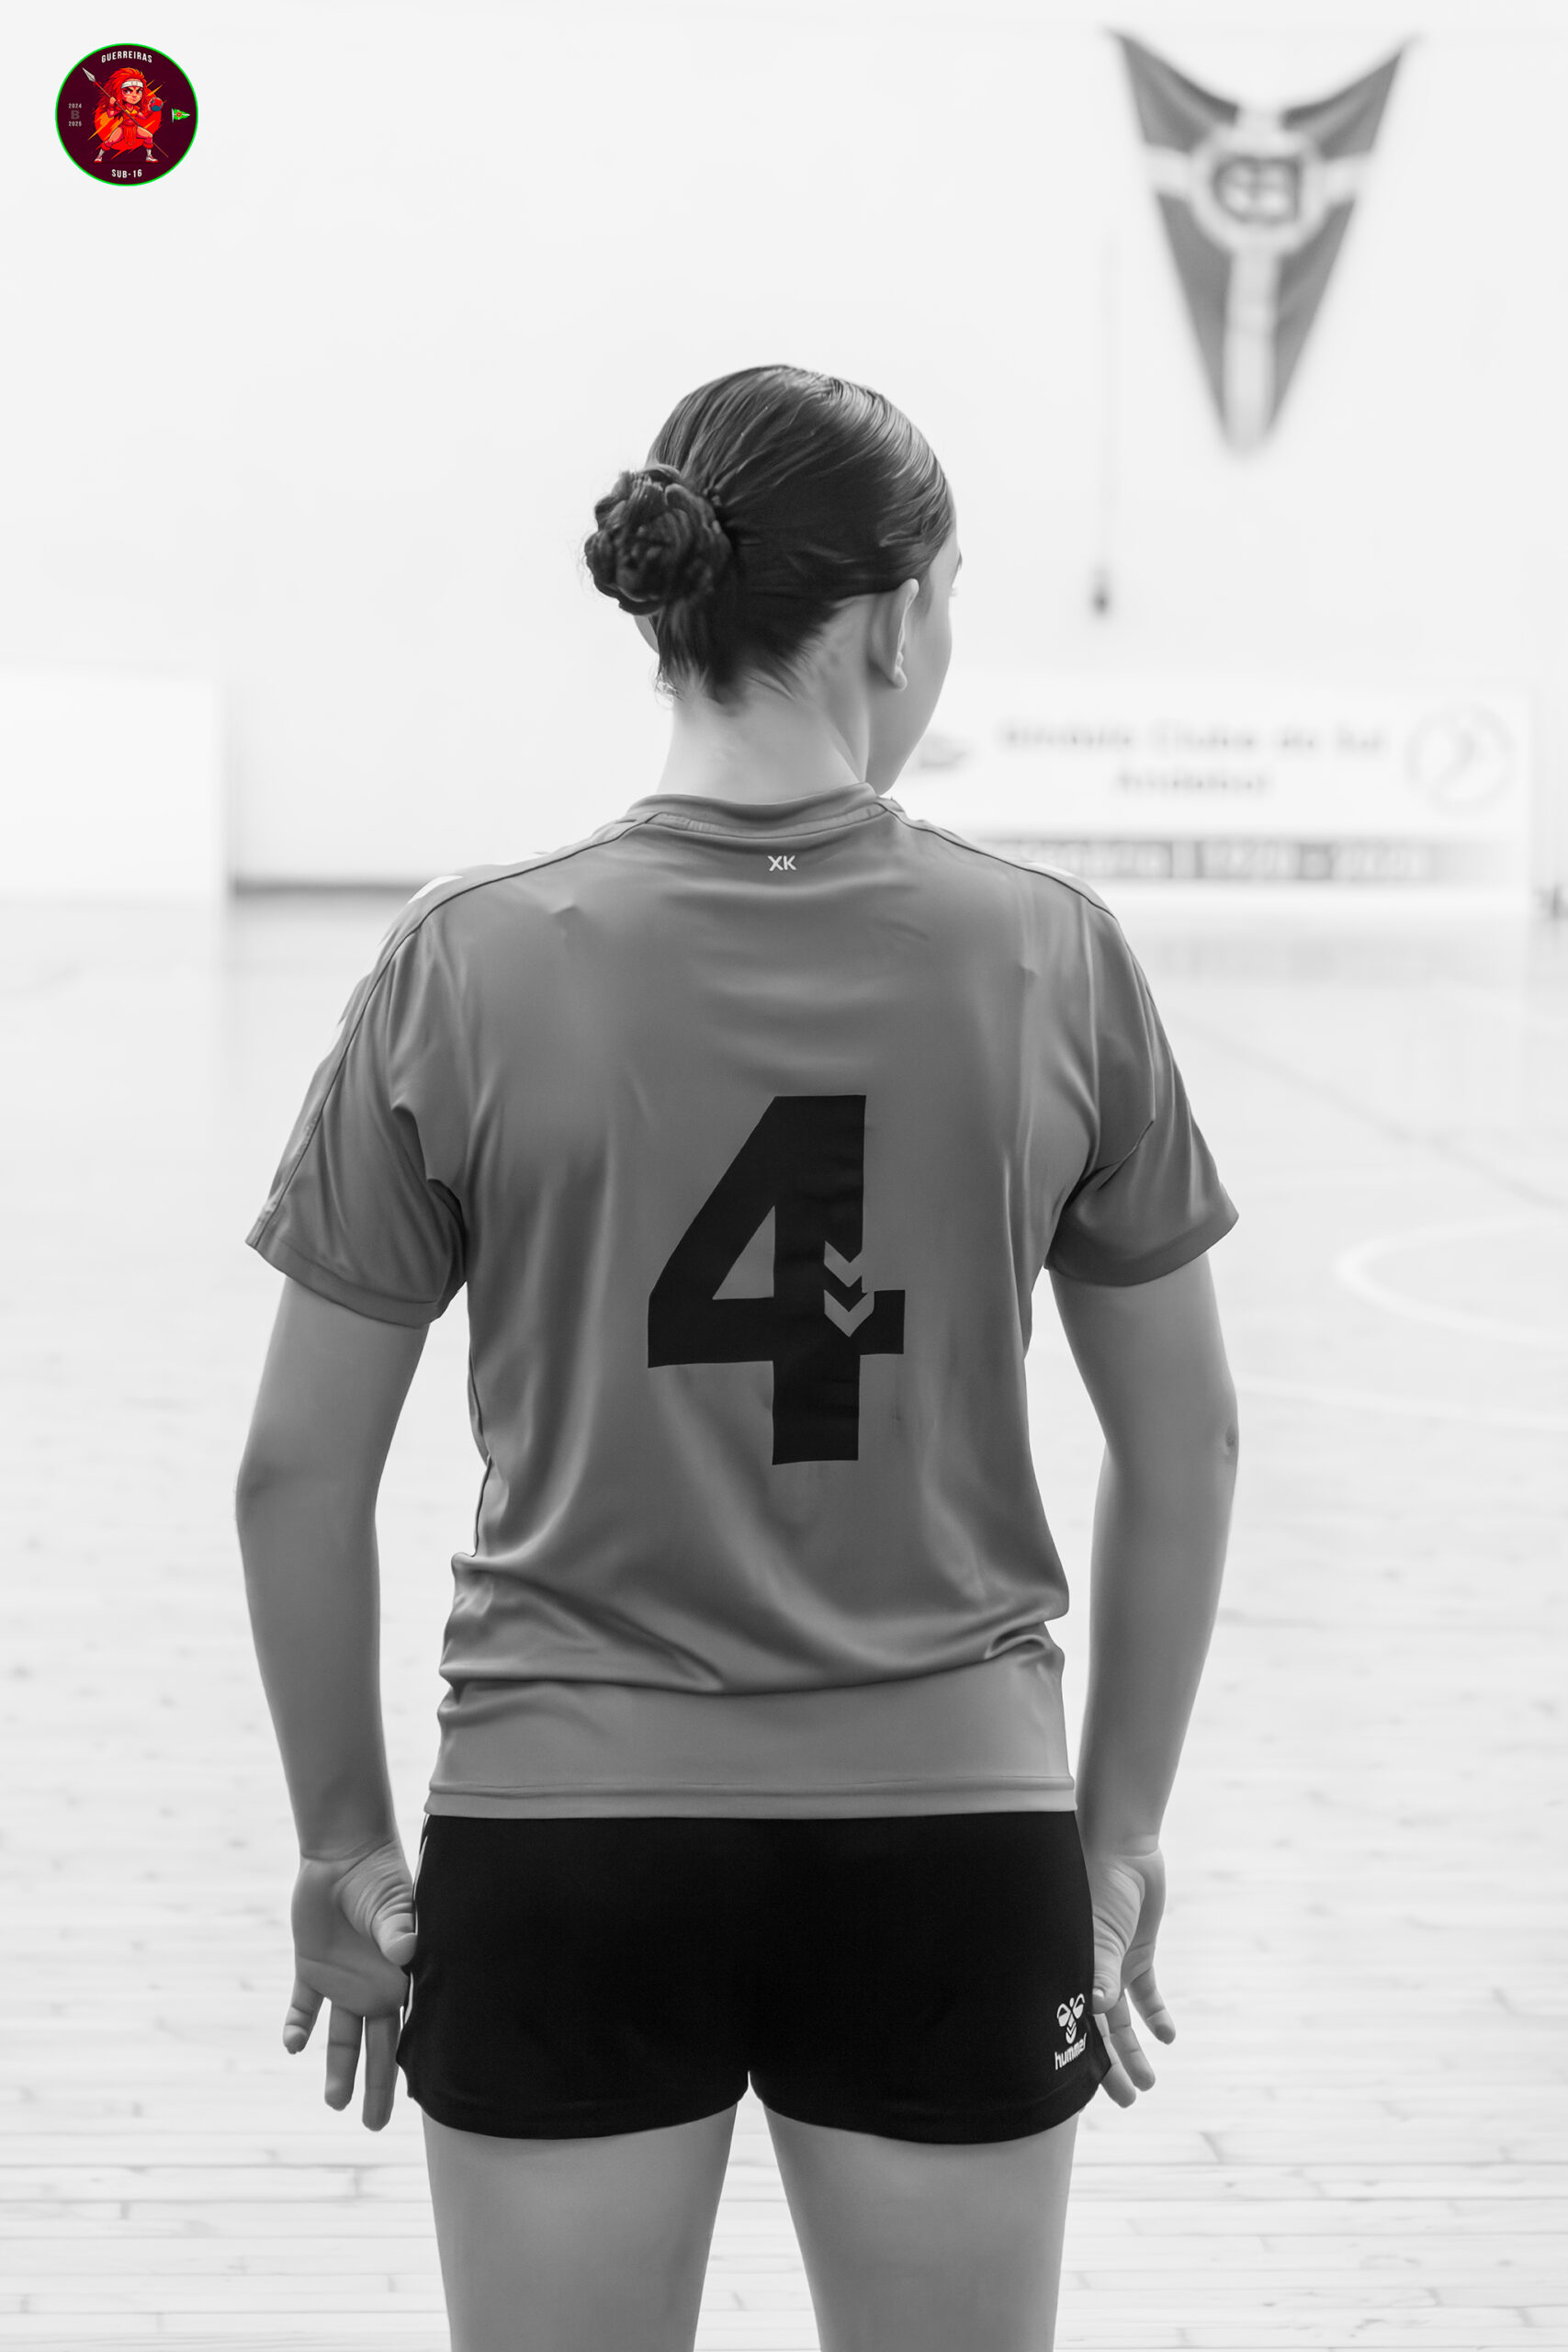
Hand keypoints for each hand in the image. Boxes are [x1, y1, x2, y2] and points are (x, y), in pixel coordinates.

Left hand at [282, 1835, 416, 2130]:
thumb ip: (398, 1928)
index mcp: (399, 1978)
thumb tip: (408, 1951)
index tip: (416, 2101)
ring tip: (334, 2104)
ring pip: (341, 2035)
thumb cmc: (380, 1876)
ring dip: (336, 2069)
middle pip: (376, 2047)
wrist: (345, 1852)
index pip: (405, 2031)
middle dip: (375, 2086)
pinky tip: (292, 2044)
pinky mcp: (311, 1968)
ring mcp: (342, 1980)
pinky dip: (298, 2024)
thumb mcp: (393, 1904)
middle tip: (374, 2126)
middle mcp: (373, 1987)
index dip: (408, 2065)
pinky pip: (304, 2005)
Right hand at [1082, 1836, 1175, 2107]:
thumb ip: (1100, 1969)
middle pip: (1100, 2030)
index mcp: (1071, 1968)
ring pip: (1123, 2019)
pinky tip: (1168, 2037)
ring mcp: (1114, 1963)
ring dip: (1135, 2050)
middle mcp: (1089, 1971)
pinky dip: (1156, 2015)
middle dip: (1112, 2066)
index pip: (1076, 2025)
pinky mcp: (1138, 1952)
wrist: (1123, 1844)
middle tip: (1129, 2099)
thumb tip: (1099, 2010)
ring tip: (1150, 2082)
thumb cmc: (1099, 1882)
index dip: (1086, 2059)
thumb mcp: (1100, 1929)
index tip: (1097, 2093)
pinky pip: (1146, 1992)